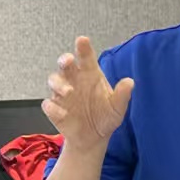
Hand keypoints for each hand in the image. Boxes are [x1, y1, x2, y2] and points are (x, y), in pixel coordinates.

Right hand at [43, 36, 134, 153]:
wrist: (93, 139)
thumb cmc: (105, 117)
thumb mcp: (117, 108)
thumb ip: (122, 95)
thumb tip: (130, 82)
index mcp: (90, 75)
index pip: (85, 57)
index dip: (83, 48)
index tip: (82, 40)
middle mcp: (74, 80)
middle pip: (65, 64)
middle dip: (64, 60)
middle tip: (68, 61)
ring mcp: (62, 94)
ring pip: (54, 80)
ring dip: (58, 84)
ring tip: (68, 92)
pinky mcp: (54, 108)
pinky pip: (49, 104)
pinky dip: (53, 107)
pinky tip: (62, 113)